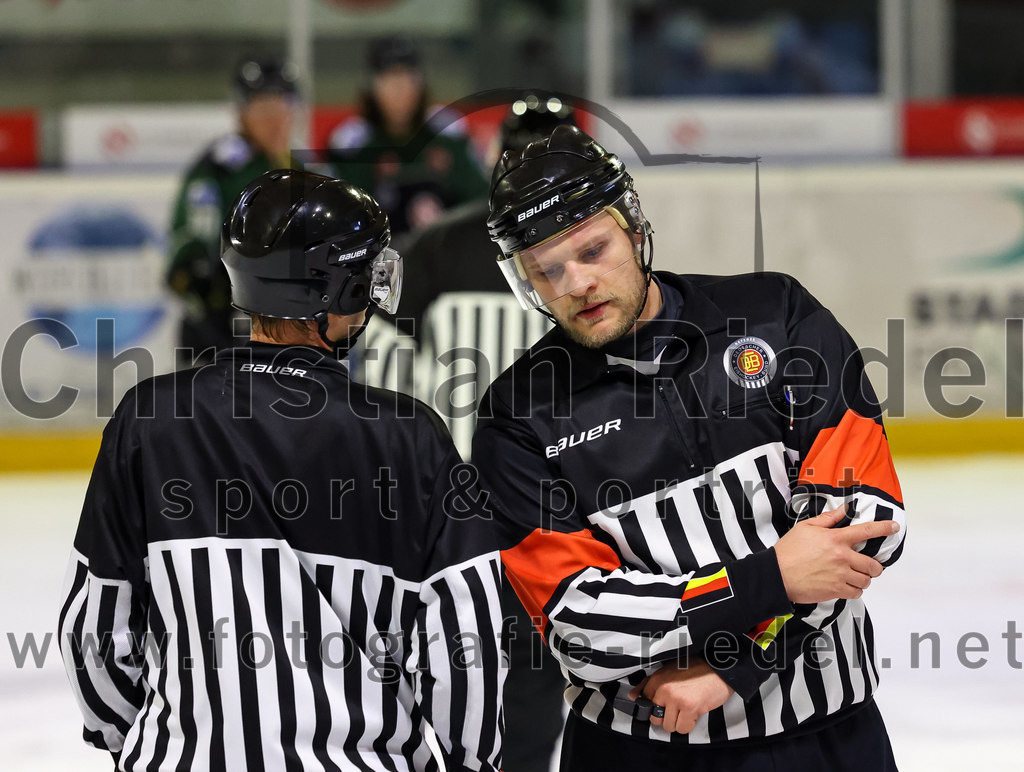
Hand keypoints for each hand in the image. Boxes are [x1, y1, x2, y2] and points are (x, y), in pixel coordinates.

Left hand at [627, 659, 732, 733]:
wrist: (719, 667)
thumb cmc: (697, 668)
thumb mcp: (669, 670)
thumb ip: (649, 683)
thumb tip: (633, 696)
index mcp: (658, 678)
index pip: (644, 702)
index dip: (655, 707)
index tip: (664, 706)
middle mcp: (664, 689)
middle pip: (655, 718)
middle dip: (667, 717)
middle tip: (678, 709)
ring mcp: (676, 698)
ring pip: (669, 726)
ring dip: (679, 722)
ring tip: (687, 709)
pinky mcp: (690, 707)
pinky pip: (683, 728)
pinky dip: (689, 724)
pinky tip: (694, 712)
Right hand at [774, 505, 897, 603]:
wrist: (776, 575)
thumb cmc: (788, 551)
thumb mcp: (805, 527)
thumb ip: (827, 519)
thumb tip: (843, 510)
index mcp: (835, 539)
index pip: (866, 531)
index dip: (883, 528)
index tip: (894, 527)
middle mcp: (842, 557)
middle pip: (873, 564)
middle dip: (874, 567)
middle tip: (867, 566)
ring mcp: (840, 575)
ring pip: (866, 580)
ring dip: (863, 579)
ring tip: (853, 577)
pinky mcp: (836, 590)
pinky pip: (856, 593)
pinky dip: (854, 590)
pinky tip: (845, 586)